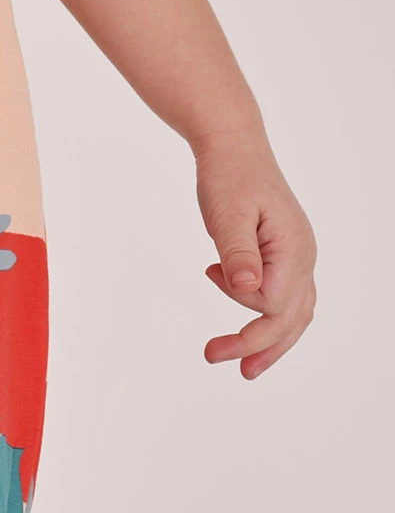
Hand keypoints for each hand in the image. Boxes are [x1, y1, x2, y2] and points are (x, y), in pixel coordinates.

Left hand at [196, 131, 315, 378]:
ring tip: (246, 366)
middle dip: (257, 345)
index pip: (274, 304)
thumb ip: (238, 253)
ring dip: (270, 341)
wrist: (234, 146)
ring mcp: (297, 256)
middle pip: (290, 318)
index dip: (240, 308)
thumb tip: (248, 291)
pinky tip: (233, 300)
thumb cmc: (229, 175)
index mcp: (294, 249)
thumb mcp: (227, 213)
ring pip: (294, 313)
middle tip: (213, 357)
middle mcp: (303, 257)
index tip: (209, 278)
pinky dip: (265, 313)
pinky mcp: (284, 253)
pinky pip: (285, 295)